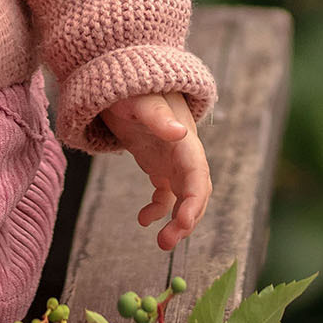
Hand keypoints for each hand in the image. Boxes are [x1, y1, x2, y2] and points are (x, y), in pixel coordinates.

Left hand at [100, 90, 210, 252]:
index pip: (197, 175)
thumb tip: (180, 133)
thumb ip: (158, 116)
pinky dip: (158, 210)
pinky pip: (165, 195)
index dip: (195, 201)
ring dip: (177, 221)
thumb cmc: (132, 87)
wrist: (124, 79)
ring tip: (161, 242)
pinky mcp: (159, 165)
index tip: (184, 223)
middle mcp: (184, 152)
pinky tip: (143, 220)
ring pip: (184, 198)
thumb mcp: (141, 100)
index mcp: (184, 139)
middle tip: (166, 243)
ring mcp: (172, 160)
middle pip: (196, 192)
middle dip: (187, 220)